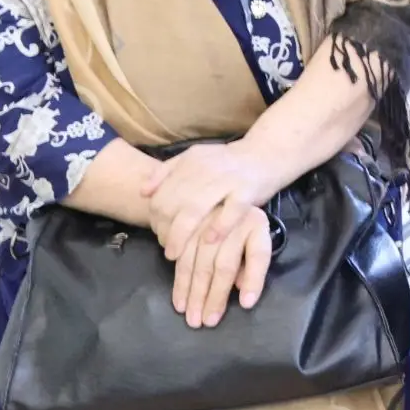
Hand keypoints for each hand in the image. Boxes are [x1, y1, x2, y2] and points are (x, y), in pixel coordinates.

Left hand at [141, 142, 278, 260]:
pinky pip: (231, 210)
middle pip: (173, 204)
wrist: (265, 154)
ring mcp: (227, 178)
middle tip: (166, 248)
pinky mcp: (248, 189)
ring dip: (181, 235)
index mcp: (190, 162)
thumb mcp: (195, 160)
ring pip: (195, 209)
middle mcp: (206, 168)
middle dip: (164, 231)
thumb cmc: (227, 165)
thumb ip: (168, 172)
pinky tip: (209, 241)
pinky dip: (218, 226)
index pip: (161, 194)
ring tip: (175, 254)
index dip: (154, 218)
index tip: (158, 234)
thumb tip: (143, 192)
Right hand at [171, 205, 272, 328]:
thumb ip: (251, 265)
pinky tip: (179, 303)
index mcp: (257, 224)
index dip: (254, 280)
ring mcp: (207, 222)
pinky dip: (179, 284)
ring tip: (192, 318)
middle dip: (215, 295)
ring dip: (194, 294)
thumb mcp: (253, 240)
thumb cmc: (239, 226)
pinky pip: (181, 259)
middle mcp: (233, 220)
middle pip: (224, 263)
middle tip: (208, 322)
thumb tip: (243, 293)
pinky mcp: (186, 227)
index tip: (247, 304)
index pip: (258, 254)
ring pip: (199, 263)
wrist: (213, 192)